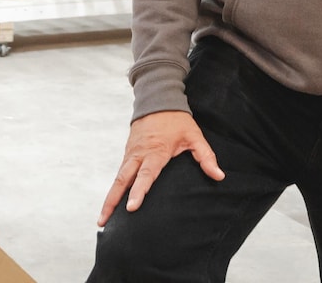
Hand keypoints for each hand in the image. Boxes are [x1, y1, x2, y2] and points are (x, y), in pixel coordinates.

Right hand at [97, 110, 224, 225]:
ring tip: (102, 219)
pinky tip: (110, 204)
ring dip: (109, 198)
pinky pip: (119, 174)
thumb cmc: (178, 121)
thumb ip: (206, 157)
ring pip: (117, 179)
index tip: (131, 208)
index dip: (139, 191)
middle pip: (123, 180)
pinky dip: (113, 189)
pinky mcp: (127, 154)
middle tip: (104, 221)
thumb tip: (219, 176)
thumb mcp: (195, 136)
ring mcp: (130, 154)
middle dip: (113, 201)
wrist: (158, 101)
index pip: (147, 174)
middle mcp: (140, 154)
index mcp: (157, 151)